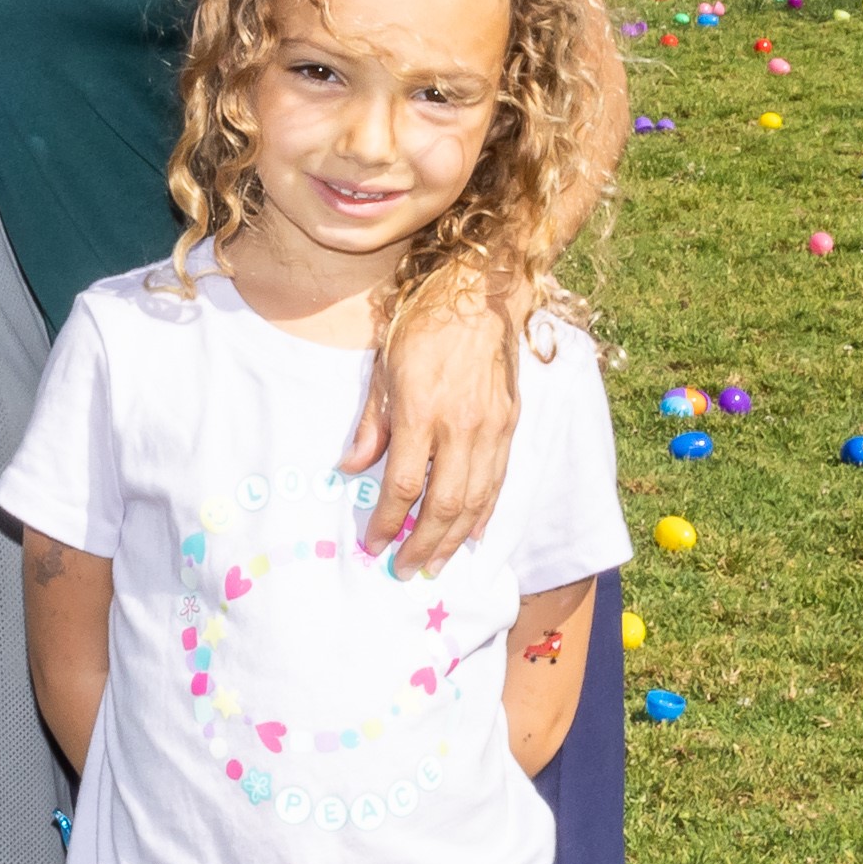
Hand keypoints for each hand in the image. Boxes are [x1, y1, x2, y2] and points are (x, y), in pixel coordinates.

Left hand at [345, 285, 523, 576]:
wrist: (481, 294)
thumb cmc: (424, 323)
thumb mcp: (383, 365)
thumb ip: (371, 422)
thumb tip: (351, 468)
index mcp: (421, 410)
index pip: (403, 483)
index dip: (387, 520)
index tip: (374, 543)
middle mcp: (461, 426)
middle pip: (443, 503)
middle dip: (421, 544)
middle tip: (404, 569)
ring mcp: (491, 428)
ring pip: (475, 501)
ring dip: (453, 539)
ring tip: (434, 563)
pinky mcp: (511, 425)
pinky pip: (498, 481)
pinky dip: (484, 513)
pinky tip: (470, 534)